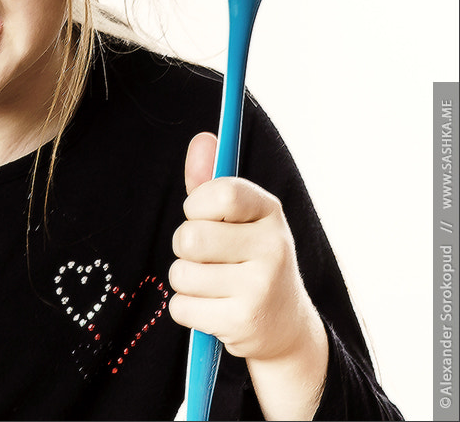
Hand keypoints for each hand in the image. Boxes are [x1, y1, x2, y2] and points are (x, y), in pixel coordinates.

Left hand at [168, 132, 327, 419]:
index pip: (222, 192)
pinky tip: (214, 310)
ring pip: (181, 273)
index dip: (197, 204)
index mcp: (270, 212)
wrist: (285, 327)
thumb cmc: (248, 258)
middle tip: (205, 256)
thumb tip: (202, 139)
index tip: (200, 215)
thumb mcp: (237, 218)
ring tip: (213, 284)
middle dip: (184, 247)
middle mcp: (273, 247)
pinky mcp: (244, 322)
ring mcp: (261, 287)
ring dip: (185, 281)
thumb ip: (210, 180)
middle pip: (191, 236)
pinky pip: (181, 307)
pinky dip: (187, 310)